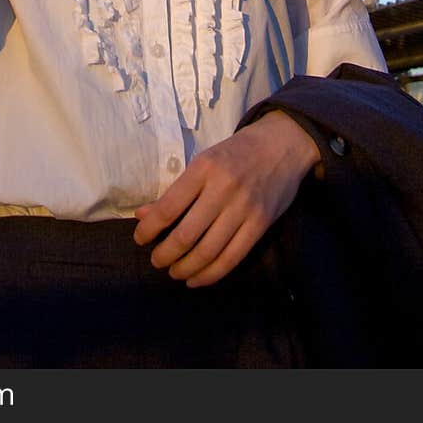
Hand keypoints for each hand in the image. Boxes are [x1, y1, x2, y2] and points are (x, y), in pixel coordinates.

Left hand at [132, 112, 319, 287]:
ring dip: (186, 268)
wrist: (282, 144)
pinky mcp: (261, 224)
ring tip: (174, 272)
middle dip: (165, 255)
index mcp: (203, 168)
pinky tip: (197, 278)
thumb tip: (142, 215)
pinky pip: (232, 258)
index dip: (149, 230)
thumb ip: (175, 189)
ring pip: (208, 251)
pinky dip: (211, 274)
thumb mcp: (203, 161)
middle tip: (156, 261)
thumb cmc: (236, 153)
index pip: (168, 207)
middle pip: (186, 235)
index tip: (140, 239)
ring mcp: (244, 208)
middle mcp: (223, 188)